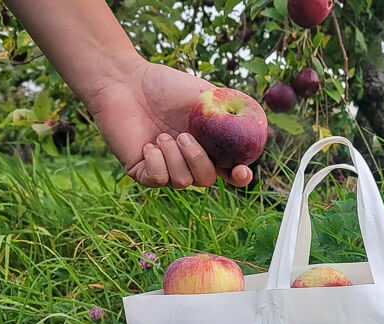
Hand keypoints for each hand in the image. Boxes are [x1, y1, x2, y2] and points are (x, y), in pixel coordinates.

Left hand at [86, 59, 253, 188]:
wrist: (125, 82)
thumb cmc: (163, 85)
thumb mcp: (203, 94)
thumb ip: (228, 109)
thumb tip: (258, 121)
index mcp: (205, 145)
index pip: (228, 171)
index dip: (239, 177)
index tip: (241, 171)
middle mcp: (186, 160)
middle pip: (206, 180)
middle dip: (198, 161)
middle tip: (184, 136)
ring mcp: (164, 167)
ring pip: (183, 182)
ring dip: (175, 157)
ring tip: (161, 135)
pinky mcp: (142, 171)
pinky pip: (158, 180)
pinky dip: (157, 162)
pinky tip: (148, 145)